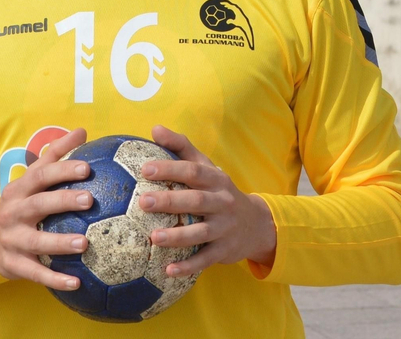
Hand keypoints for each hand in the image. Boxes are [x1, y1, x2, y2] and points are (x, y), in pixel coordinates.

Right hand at [0, 127, 92, 289]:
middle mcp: (14, 213)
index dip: (62, 170)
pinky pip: (36, 273)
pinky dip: (55, 279)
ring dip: (60, 243)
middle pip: (38, 205)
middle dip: (62, 201)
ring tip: (84, 243)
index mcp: (20, 190)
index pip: (41, 176)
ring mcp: (12, 239)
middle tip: (89, 200)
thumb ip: (54, 155)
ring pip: (37, 241)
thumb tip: (81, 130)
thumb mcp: (29, 179)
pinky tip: (76, 283)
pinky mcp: (14, 264)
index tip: (86, 168)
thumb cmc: (19, 204)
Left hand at [139, 125, 276, 277]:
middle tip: (143, 202)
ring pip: (200, 232)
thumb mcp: (207, 167)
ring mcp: (224, 228)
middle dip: (170, 201)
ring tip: (153, 238)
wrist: (256, 224)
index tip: (145, 169)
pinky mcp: (224, 250)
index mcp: (215, 179)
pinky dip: (188, 266)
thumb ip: (182, 148)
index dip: (170, 168)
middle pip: (196, 200)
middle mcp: (222, 202)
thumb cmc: (220, 192)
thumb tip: (154, 128)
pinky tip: (168, 271)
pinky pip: (205, 259)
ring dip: (177, 236)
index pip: (193, 171)